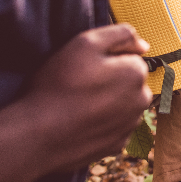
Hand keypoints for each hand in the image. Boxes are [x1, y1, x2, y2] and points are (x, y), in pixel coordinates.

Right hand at [14, 24, 152, 171]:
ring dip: (109, 103)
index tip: (86, 67)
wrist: (37, 135)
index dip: (108, 59)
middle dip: (112, 81)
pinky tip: (81, 124)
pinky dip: (102, 125)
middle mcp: (141, 101)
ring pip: (124, 106)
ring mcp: (130, 126)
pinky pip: (114, 128)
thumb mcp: (86, 42)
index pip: (131, 58)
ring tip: (79, 106)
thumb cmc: (59, 84)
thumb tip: (143, 45)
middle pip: (130, 83)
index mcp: (136, 73)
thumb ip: (121, 35)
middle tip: (81, 86)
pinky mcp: (117, 146)